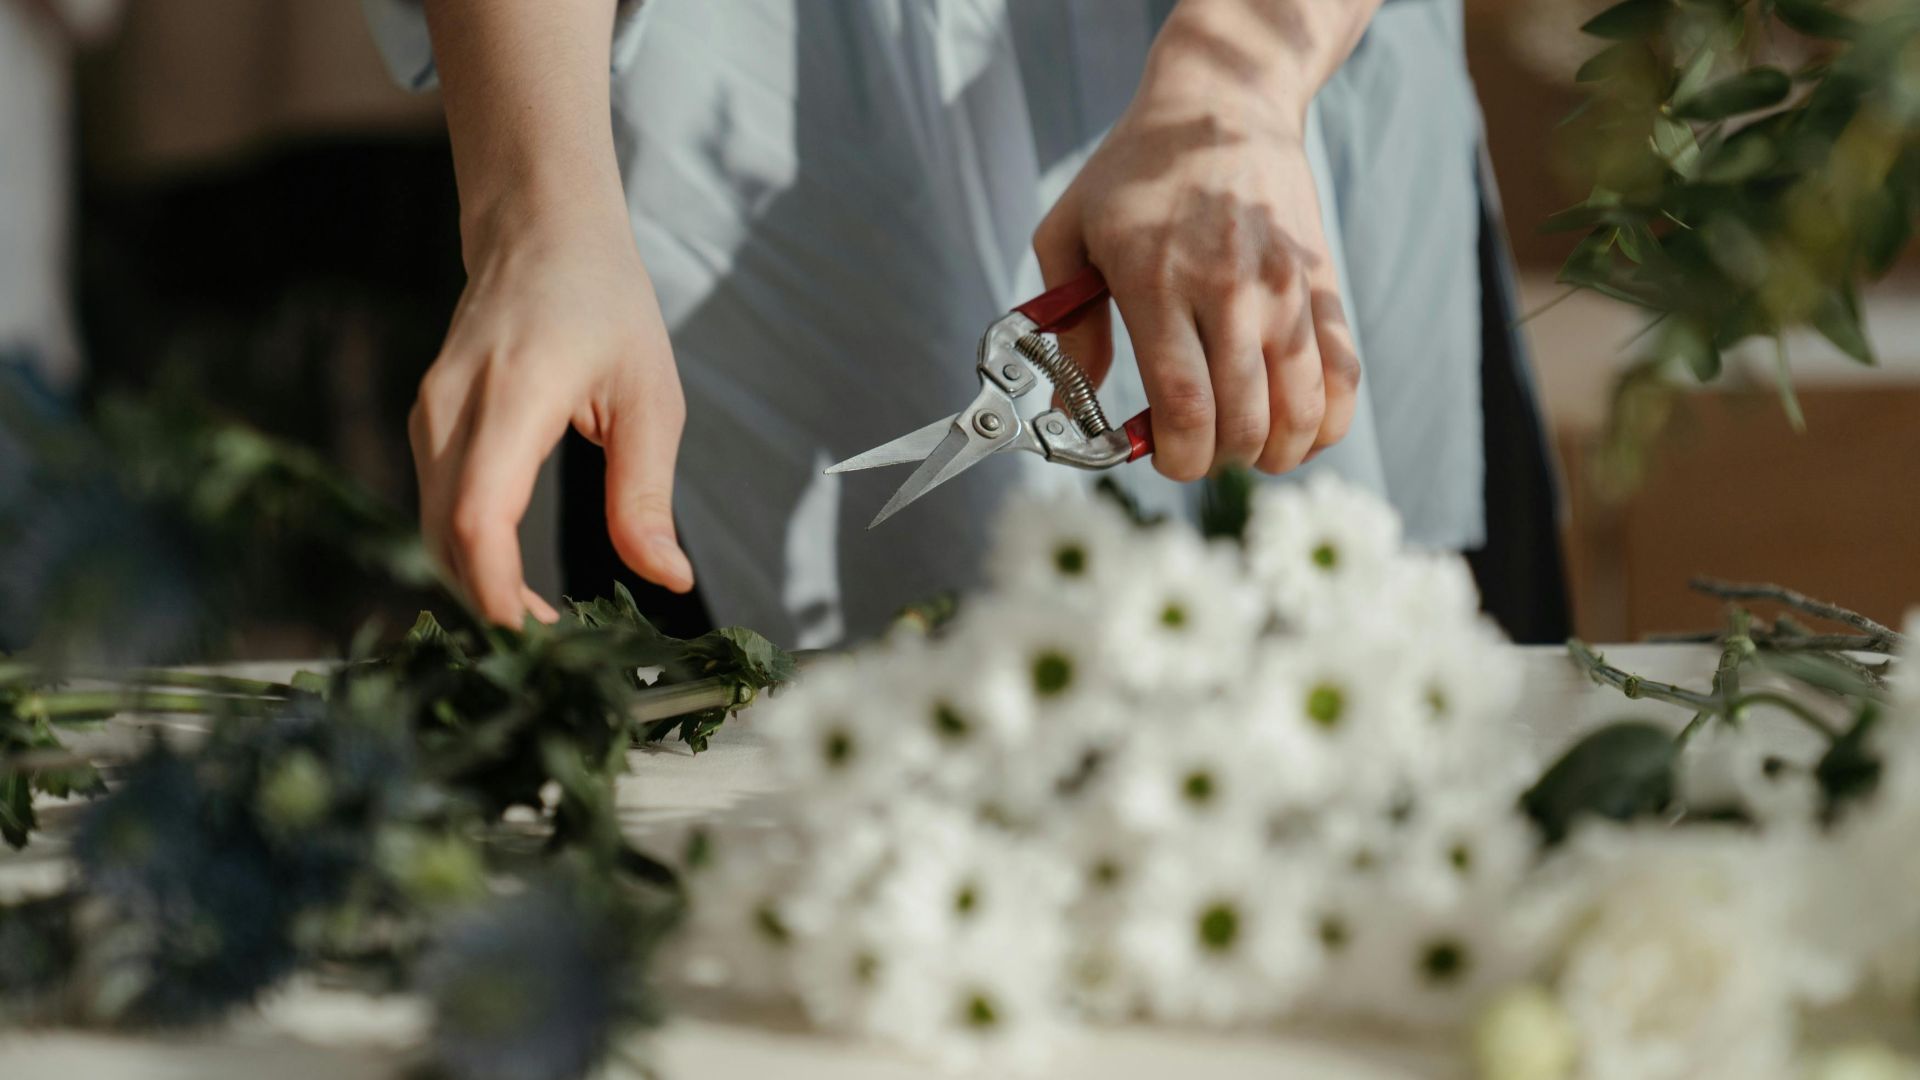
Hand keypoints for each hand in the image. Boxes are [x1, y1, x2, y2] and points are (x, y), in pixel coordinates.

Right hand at [410, 200, 692, 625]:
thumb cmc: (606, 304)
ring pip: (431, 528)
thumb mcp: (651, 397)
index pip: (476, 514)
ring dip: (477, 585)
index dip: (494, 589)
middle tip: (555, 653)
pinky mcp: (427, 424)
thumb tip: (666, 579)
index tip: (537, 638)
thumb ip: (646, 494)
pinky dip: (467, 554)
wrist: (538, 228)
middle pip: (444, 536)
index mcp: (514, 395)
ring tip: (541, 626)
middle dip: (490, 606)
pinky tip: (513, 582)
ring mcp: (429, 414)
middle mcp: (452, 408)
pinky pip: (434, 506)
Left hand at [1032, 4, 1362, 481]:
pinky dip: (1326, 422)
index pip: (1184, 404)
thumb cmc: (1133, 174)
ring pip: (1302, 411)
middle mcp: (1230, 290)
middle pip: (1244, 422)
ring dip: (1273, 452)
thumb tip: (1074, 406)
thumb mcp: (1069, 233)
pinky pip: (1345, 376)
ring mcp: (1286, 289)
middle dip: (1218, 460)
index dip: (1178, 456)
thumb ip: (1067, 325)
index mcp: (1158, 282)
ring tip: (1246, 443)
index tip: (1163, 456)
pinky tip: (1297, 430)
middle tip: (1197, 449)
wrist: (1223, 103)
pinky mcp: (1323, 286)